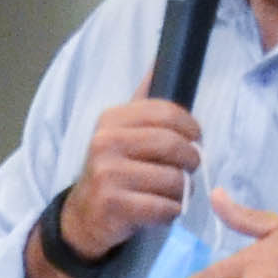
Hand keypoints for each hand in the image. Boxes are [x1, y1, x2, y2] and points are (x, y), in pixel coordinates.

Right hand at [54, 97, 201, 264]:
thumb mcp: (122, 131)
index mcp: (110, 120)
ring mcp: (107, 174)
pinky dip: (170, 212)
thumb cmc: (114, 169)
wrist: (84, 215)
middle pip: (174, 146)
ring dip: (181, 191)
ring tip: (168, 192)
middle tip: (186, 169)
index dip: (191, 127)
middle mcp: (104, 143)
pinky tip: (158, 210)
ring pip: (174, 180)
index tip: (194, 139)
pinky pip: (165, 207)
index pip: (167, 113)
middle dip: (190, 161)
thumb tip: (158, 62)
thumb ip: (143, 101)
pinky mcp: (113, 204)